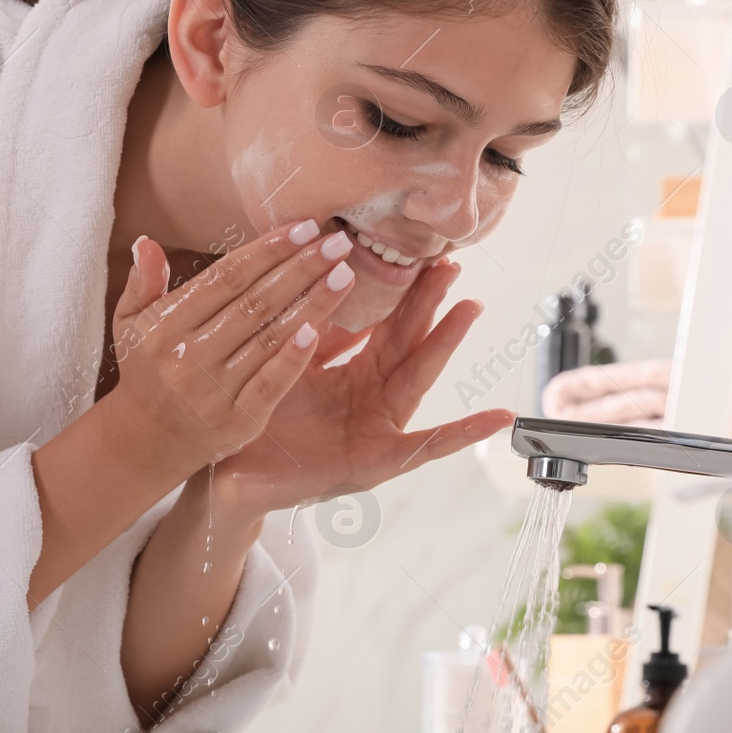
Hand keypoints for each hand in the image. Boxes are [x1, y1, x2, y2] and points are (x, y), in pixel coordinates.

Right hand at [97, 219, 358, 485]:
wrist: (146, 442)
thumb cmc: (147, 370)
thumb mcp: (131, 323)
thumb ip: (142, 282)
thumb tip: (147, 242)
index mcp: (165, 325)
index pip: (225, 279)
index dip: (267, 251)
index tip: (304, 228)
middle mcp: (187, 355)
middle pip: (254, 303)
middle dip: (300, 268)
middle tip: (338, 242)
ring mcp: (213, 391)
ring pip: (269, 337)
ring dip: (312, 303)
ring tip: (344, 274)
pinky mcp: (238, 421)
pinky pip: (271, 384)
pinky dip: (294, 357)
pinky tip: (321, 329)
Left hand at [206, 258, 514, 522]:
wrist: (233, 480)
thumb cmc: (255, 424)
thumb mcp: (281, 366)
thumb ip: (305, 332)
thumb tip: (318, 277)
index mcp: (343, 371)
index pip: (377, 322)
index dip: (397, 290)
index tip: (416, 253)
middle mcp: (365, 395)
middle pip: (402, 339)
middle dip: (426, 301)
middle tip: (449, 262)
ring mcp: (374, 427)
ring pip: (416, 375)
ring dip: (444, 342)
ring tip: (471, 308)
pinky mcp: (377, 461)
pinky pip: (426, 446)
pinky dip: (463, 432)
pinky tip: (498, 417)